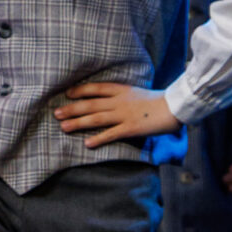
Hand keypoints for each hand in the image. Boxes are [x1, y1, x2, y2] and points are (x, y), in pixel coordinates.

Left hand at [54, 82, 179, 147]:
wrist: (174, 107)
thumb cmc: (157, 100)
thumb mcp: (136, 92)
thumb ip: (121, 96)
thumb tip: (107, 101)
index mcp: (121, 90)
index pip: (96, 88)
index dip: (80, 91)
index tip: (67, 94)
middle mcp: (119, 101)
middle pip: (90, 104)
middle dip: (72, 109)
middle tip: (56, 113)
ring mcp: (124, 115)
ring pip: (96, 119)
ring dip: (78, 123)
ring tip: (63, 127)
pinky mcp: (131, 128)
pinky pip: (111, 134)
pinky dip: (98, 139)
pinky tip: (87, 144)